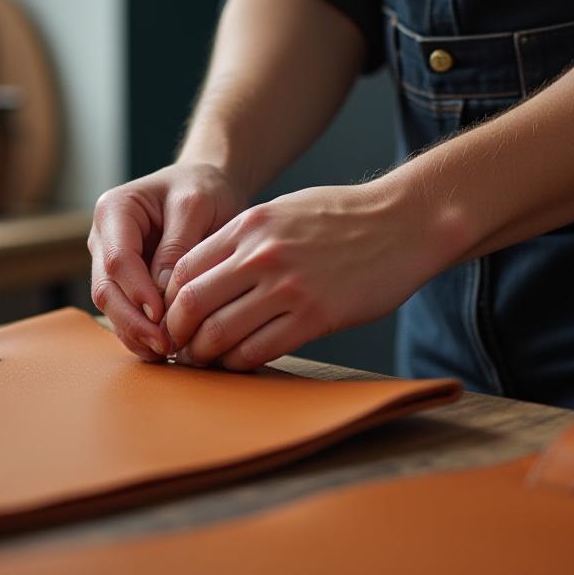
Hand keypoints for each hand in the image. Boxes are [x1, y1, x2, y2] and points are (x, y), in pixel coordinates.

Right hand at [88, 162, 246, 360]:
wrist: (205, 186)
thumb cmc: (203, 188)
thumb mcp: (196, 206)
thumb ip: (178, 246)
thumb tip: (162, 295)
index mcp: (114, 210)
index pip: (117, 259)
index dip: (137, 292)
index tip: (163, 315)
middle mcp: (104, 238)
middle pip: (106, 289)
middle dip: (133, 321)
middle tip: (166, 345)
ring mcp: (109, 261)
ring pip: (111, 306)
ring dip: (135, 333)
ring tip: (167, 352)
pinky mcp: (125, 281)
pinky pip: (126, 312)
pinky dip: (142, 332)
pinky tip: (165, 348)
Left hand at [161, 181, 458, 370]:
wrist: (405, 223)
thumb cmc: (344, 218)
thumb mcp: (283, 211)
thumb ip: (243, 240)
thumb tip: (205, 276)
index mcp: (249, 225)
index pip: (183, 269)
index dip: (168, 300)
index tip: (170, 317)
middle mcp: (261, 255)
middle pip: (190, 303)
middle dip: (176, 333)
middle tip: (177, 348)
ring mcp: (288, 287)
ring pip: (219, 333)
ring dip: (203, 354)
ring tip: (204, 360)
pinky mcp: (315, 317)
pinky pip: (258, 350)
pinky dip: (239, 363)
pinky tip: (238, 363)